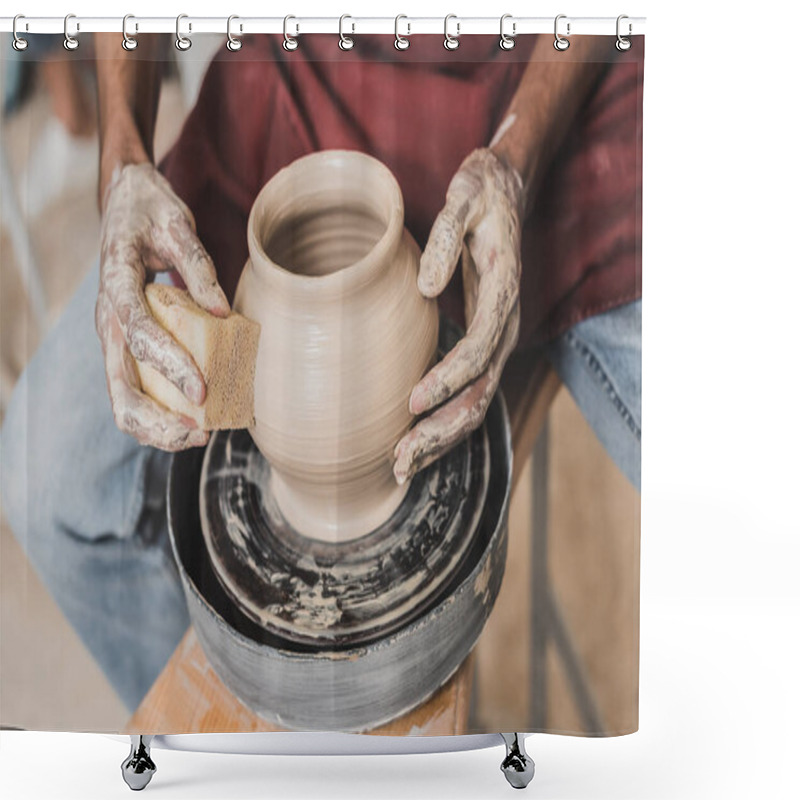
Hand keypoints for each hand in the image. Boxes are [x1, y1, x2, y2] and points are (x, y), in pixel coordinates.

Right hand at [96, 162, 229, 450]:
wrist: (124, 204)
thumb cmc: (151, 211)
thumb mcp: (177, 225)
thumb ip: (199, 266)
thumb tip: (224, 313)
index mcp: (117, 287)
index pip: (140, 336)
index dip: (171, 366)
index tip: (203, 391)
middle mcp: (108, 320)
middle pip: (120, 387)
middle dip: (158, 420)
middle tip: (200, 434)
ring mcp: (113, 338)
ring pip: (121, 399)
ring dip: (155, 427)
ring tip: (198, 437)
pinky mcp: (125, 347)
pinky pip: (133, 390)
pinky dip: (157, 414)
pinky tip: (188, 425)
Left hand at [393, 148, 523, 483]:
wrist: (505, 192)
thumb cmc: (480, 192)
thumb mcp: (463, 196)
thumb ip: (446, 238)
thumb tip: (428, 288)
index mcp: (504, 292)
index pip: (481, 348)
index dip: (448, 379)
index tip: (411, 402)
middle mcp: (507, 325)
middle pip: (481, 392)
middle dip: (442, 429)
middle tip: (400, 458)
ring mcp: (498, 339)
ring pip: (476, 403)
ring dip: (440, 438)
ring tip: (401, 466)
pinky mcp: (483, 344)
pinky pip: (468, 393)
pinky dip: (442, 422)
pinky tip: (414, 442)